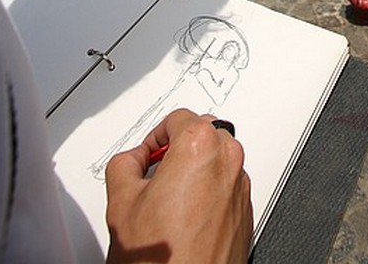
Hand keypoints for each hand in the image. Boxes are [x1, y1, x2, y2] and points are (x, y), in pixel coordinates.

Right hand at [105, 109, 252, 263]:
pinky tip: (186, 216)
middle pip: (203, 133)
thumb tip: (132, 160)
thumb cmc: (160, 259)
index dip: (156, 135)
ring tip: (169, 199)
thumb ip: (126, 163)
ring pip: (218, 159)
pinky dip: (210, 191)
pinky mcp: (247, 211)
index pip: (178, 117)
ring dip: (196, 170)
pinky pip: (227, 186)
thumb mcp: (121, 200)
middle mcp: (227, 161)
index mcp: (199, 146)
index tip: (149, 152)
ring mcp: (241, 187)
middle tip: (157, 172)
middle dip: (179, 149)